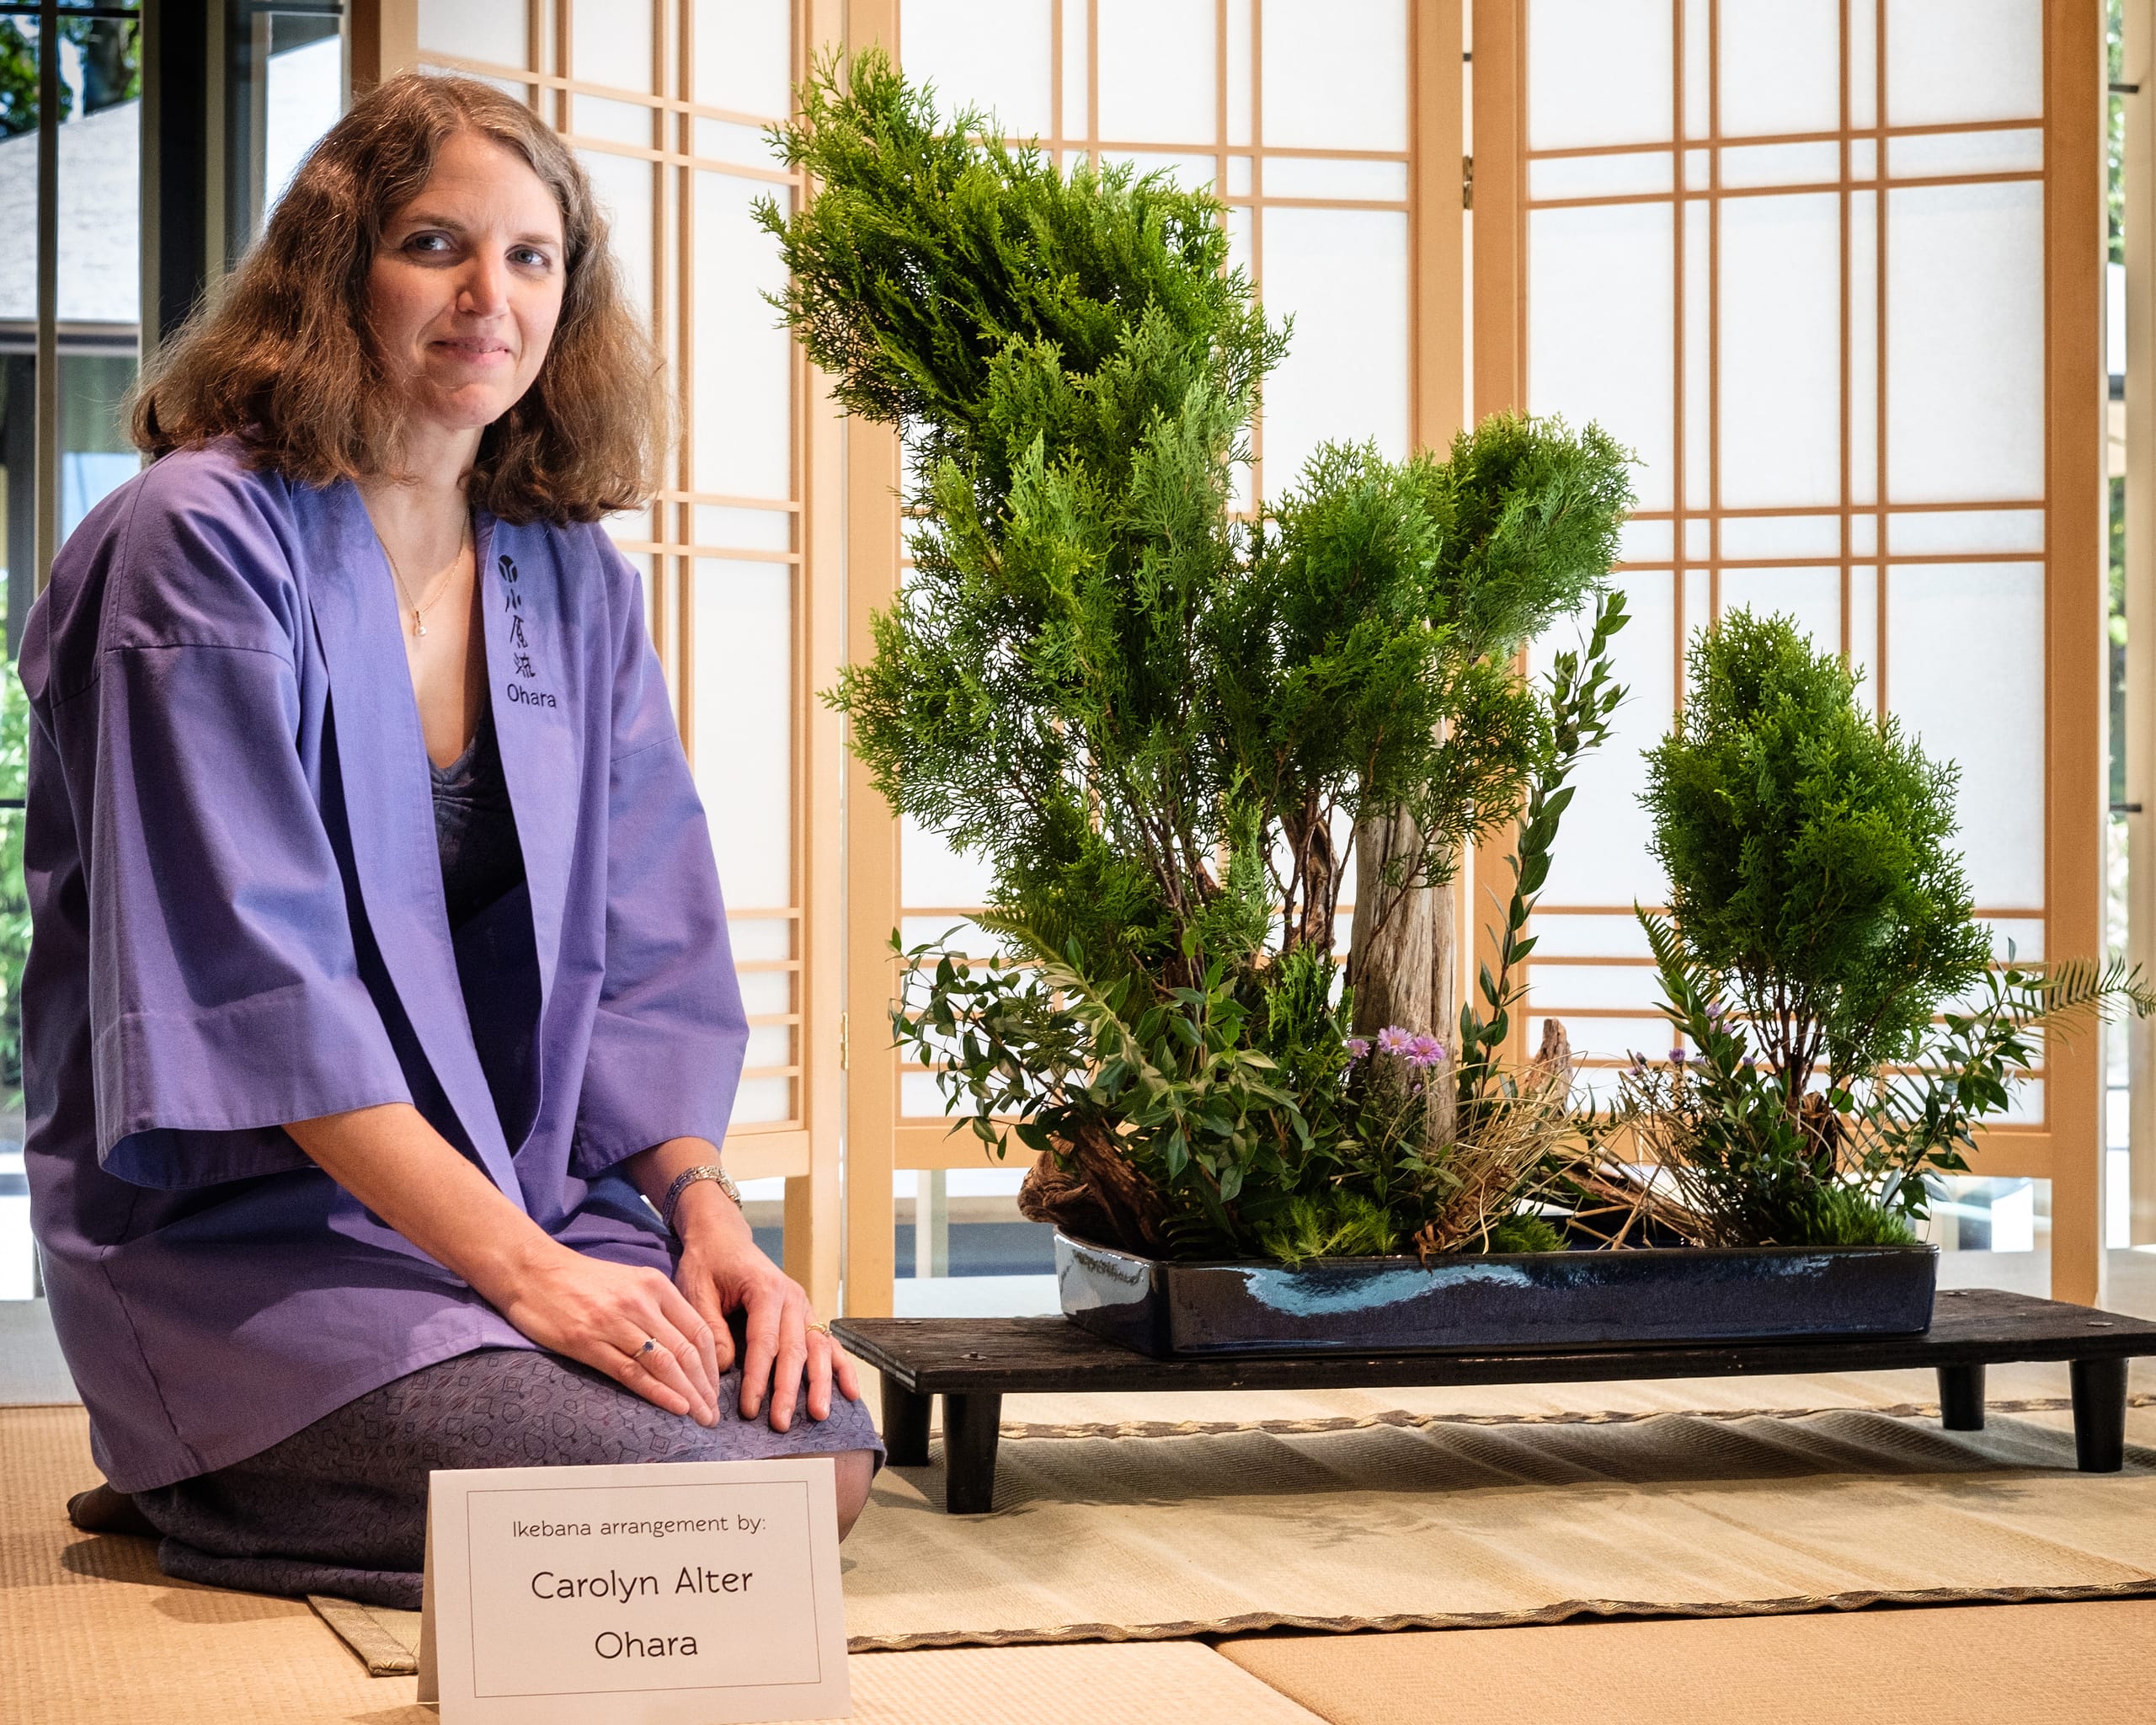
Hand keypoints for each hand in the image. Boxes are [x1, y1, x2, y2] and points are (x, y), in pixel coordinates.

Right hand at [487, 1241, 721, 1425]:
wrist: (533, 1270)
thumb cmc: (582, 1280)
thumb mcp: (630, 1282)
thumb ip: (658, 1309)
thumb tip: (686, 1347)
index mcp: (655, 1285)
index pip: (699, 1330)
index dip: (712, 1366)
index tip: (715, 1390)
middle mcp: (641, 1302)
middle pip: (687, 1351)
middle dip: (705, 1388)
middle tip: (713, 1415)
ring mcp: (615, 1322)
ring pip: (665, 1364)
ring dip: (688, 1395)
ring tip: (700, 1419)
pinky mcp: (588, 1342)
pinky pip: (632, 1372)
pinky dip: (658, 1393)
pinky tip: (675, 1408)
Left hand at [670, 1186, 860, 1431]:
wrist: (724, 1239)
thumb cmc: (708, 1264)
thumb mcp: (697, 1291)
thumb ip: (712, 1329)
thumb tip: (726, 1368)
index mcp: (766, 1290)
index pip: (764, 1342)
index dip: (757, 1378)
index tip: (749, 1409)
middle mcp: (792, 1298)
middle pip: (795, 1350)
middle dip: (789, 1389)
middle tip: (781, 1424)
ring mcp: (804, 1307)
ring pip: (818, 1348)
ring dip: (820, 1382)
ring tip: (819, 1414)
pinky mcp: (806, 1315)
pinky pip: (829, 1343)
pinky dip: (841, 1367)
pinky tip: (849, 1392)